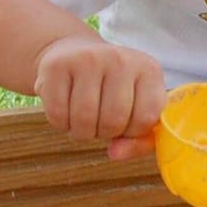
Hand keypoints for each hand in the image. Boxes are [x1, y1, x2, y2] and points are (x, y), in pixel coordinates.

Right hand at [34, 33, 164, 159]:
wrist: (74, 53)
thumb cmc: (111, 90)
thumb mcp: (136, 108)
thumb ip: (139, 140)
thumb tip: (115, 153)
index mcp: (149, 69)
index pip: (146, 118)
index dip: (133, 132)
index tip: (125, 123)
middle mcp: (120, 59)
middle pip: (113, 121)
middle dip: (104, 133)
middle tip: (101, 121)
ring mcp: (88, 59)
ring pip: (84, 120)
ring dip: (82, 132)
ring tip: (84, 118)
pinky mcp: (56, 65)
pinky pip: (58, 114)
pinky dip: (61, 123)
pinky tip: (67, 109)